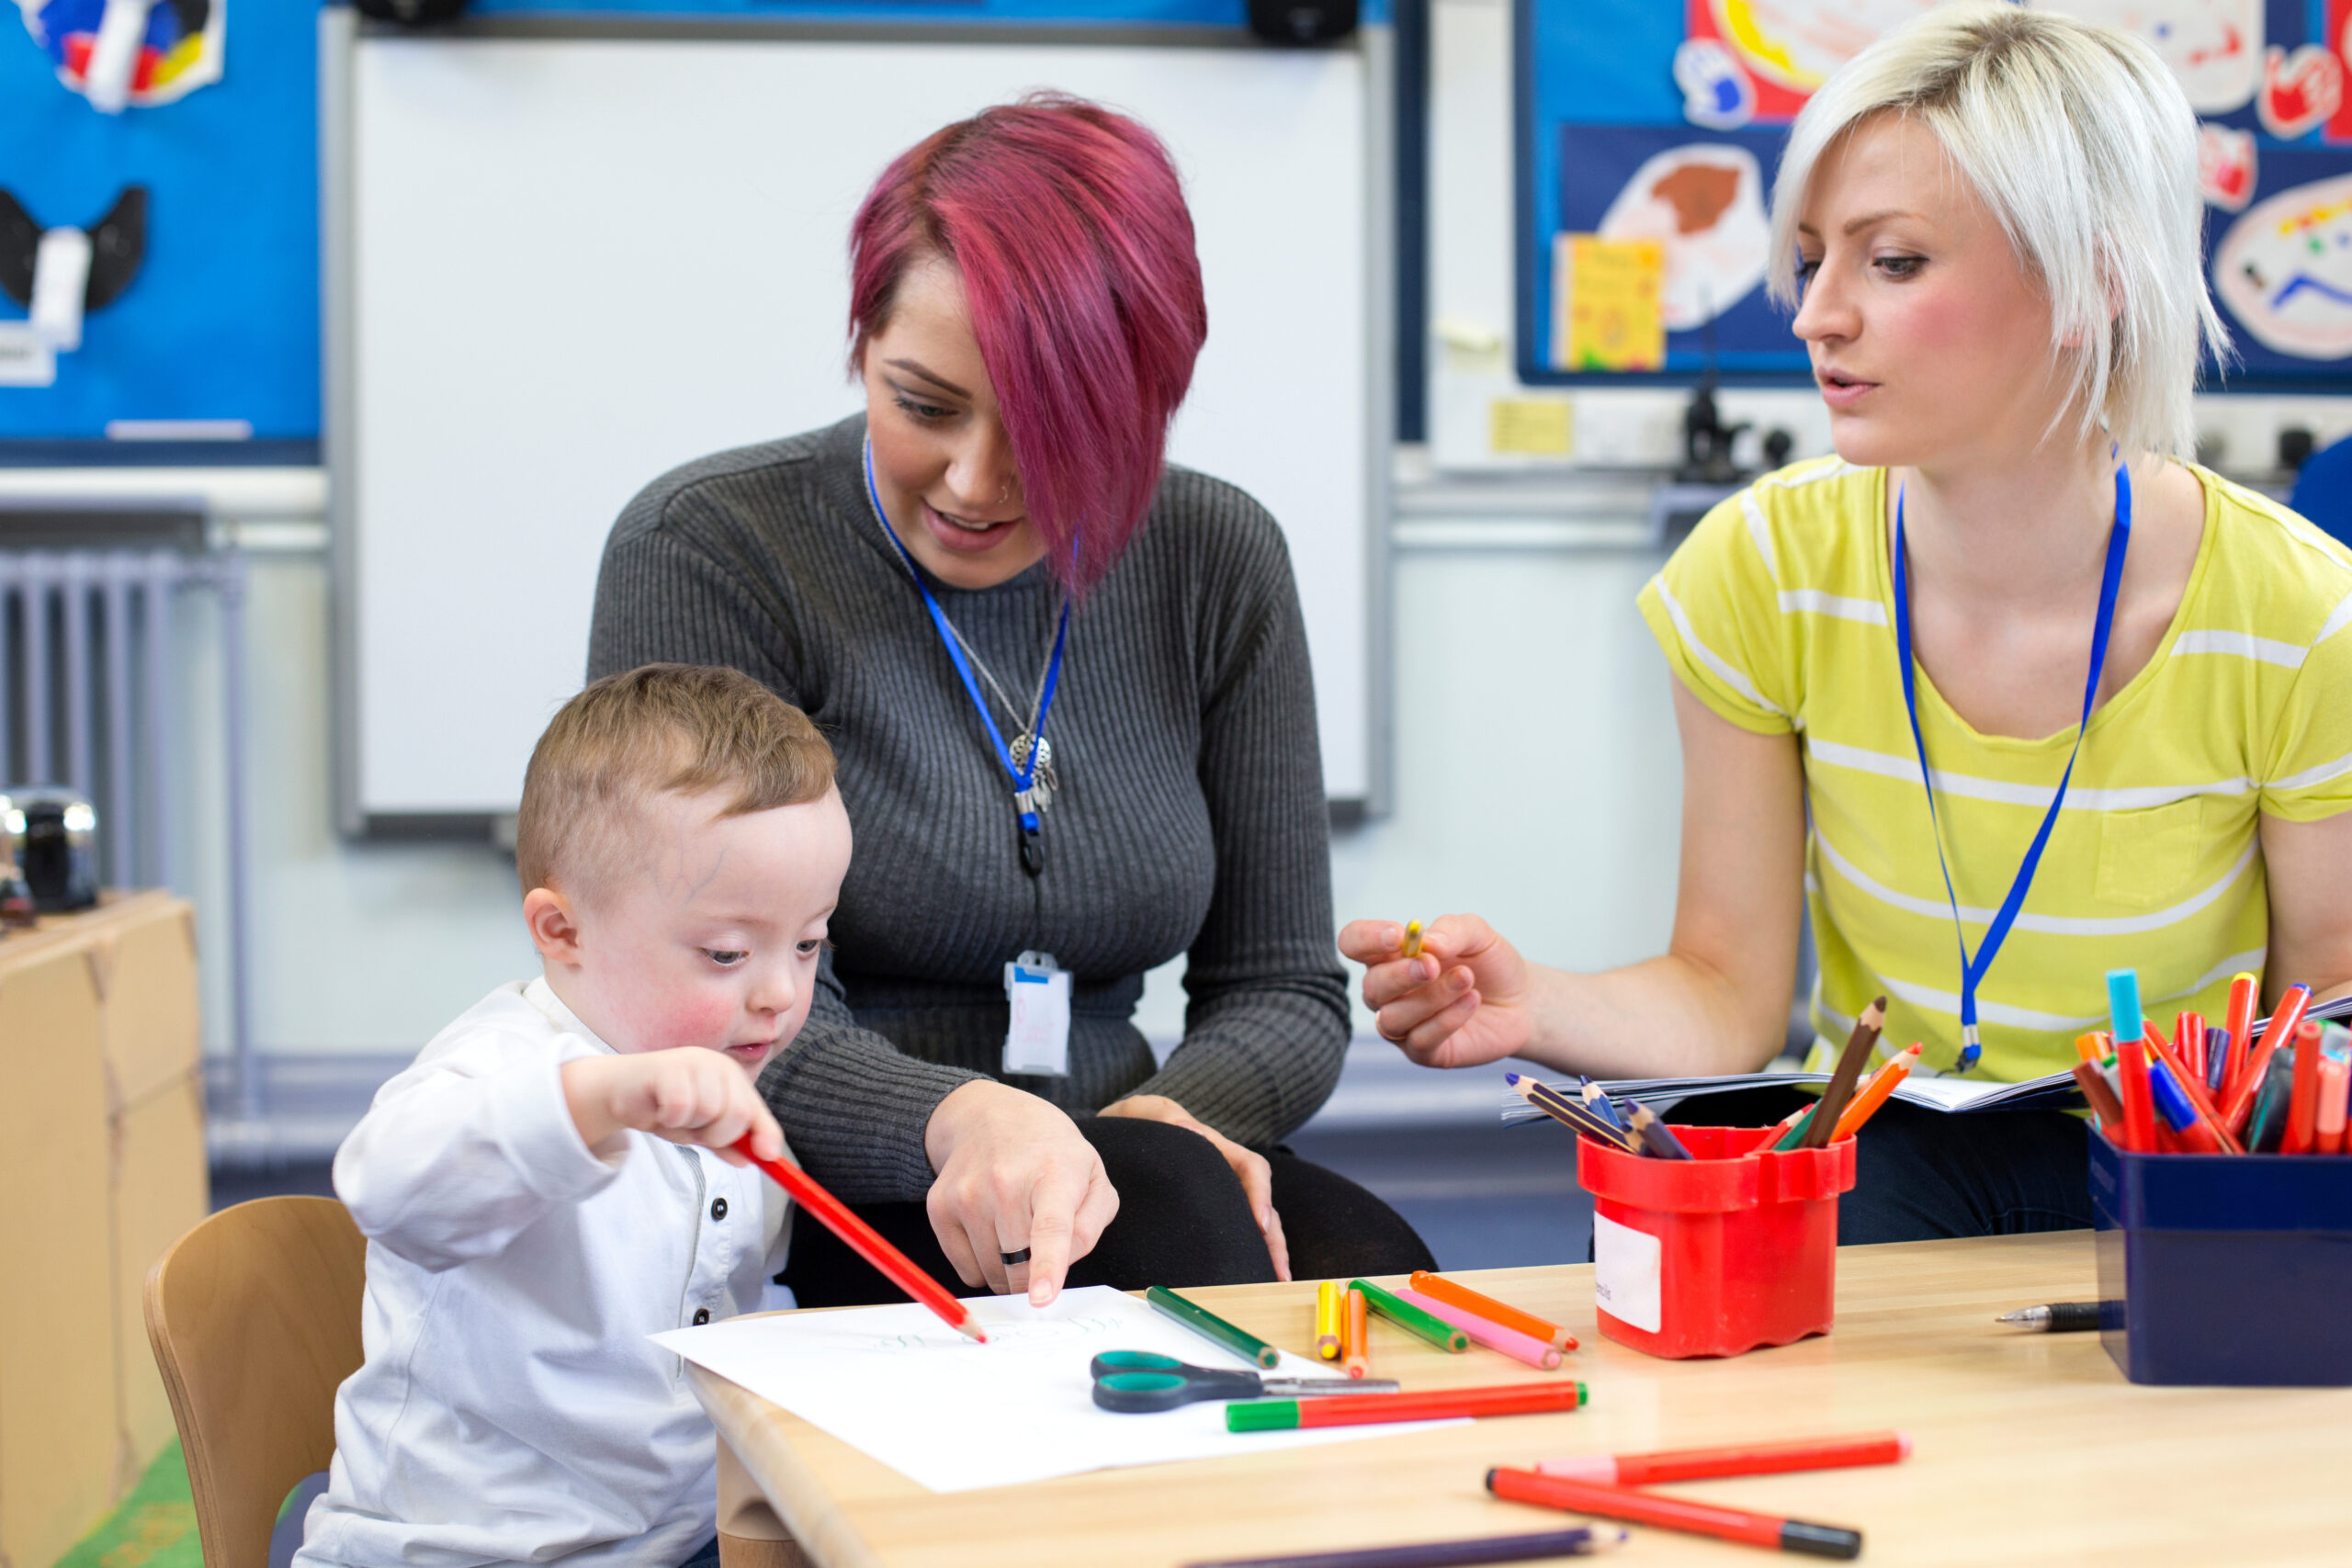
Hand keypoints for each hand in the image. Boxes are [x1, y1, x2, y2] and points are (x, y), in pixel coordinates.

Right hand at [560, 1049, 784, 1164]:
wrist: (620, 1091)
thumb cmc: (665, 1106)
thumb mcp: (700, 1129)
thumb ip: (727, 1143)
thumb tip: (753, 1160)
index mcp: (731, 1078)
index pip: (755, 1109)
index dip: (765, 1133)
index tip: (767, 1157)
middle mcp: (717, 1065)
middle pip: (738, 1113)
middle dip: (717, 1135)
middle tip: (694, 1131)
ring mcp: (694, 1062)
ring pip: (710, 1112)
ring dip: (688, 1126)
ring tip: (673, 1116)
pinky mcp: (668, 1067)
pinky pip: (681, 1108)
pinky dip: (670, 1118)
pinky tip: (659, 1110)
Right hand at [923, 1080, 1119, 1305]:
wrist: (989, 1118)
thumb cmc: (1050, 1154)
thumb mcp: (1092, 1176)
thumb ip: (1091, 1225)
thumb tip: (1062, 1267)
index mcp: (1055, 1173)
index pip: (1051, 1227)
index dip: (1047, 1266)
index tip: (1041, 1298)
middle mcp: (1005, 1181)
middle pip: (1020, 1265)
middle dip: (1035, 1275)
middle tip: (1042, 1250)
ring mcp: (967, 1194)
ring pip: (992, 1274)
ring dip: (1008, 1271)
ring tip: (1015, 1229)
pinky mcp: (939, 1207)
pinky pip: (966, 1271)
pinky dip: (983, 1266)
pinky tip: (991, 1230)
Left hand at [1098, 1094, 1290, 1281]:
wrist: (1121, 1134)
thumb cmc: (1137, 1122)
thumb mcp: (1146, 1113)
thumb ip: (1163, 1116)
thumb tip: (1188, 1128)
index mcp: (1215, 1149)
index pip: (1251, 1168)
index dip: (1260, 1195)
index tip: (1260, 1224)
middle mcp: (1224, 1175)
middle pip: (1262, 1207)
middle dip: (1274, 1241)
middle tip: (1278, 1275)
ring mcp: (1218, 1198)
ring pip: (1252, 1226)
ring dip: (1265, 1255)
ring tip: (1273, 1286)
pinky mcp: (1205, 1217)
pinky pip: (1230, 1237)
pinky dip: (1241, 1258)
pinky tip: (1242, 1283)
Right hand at [1338, 914, 1531, 1067]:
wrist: (1521, 1000)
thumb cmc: (1489, 963)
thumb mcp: (1477, 934)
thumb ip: (1451, 929)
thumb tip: (1426, 942)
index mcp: (1390, 955)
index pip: (1353, 943)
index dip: (1365, 938)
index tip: (1398, 935)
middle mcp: (1389, 991)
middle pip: (1370, 986)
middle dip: (1400, 975)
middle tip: (1433, 965)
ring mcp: (1403, 1024)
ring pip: (1392, 1018)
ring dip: (1430, 998)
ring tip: (1467, 980)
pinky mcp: (1423, 1052)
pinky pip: (1419, 1040)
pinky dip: (1446, 1020)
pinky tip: (1471, 1001)